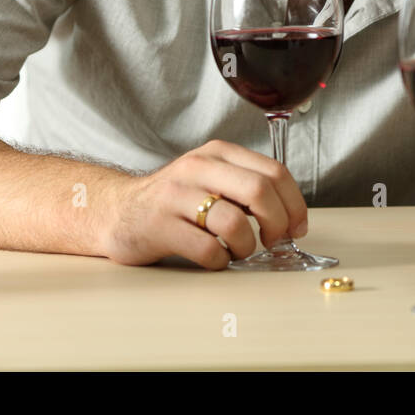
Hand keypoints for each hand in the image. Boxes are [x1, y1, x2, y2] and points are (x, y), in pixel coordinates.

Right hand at [99, 139, 309, 267]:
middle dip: (277, 222)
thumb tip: (291, 213)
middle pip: (259, 190)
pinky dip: (220, 260)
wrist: (117, 210)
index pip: (274, 171)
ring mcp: (176, 196)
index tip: (297, 226)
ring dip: (246, 246)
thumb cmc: (174, 200)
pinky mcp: (160, 226)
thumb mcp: (211, 177)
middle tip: (273, 240)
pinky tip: (214, 258)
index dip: (295, 203)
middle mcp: (198, 168)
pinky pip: (206, 249)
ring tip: (238, 251)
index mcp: (218, 153)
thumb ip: (246, 186)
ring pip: (234, 222)